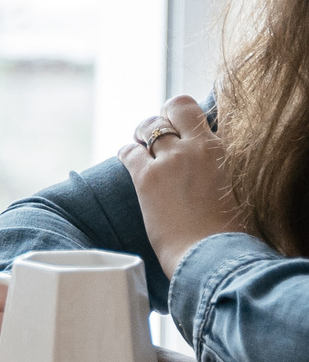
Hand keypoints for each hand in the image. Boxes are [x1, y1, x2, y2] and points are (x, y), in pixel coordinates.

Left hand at [117, 94, 241, 277]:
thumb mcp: (235, 185)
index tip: (177, 125)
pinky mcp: (148, 178)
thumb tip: (209, 166)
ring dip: (142, 134)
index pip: (193, 109)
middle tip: (155, 136)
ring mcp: (171, 160)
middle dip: (161, 119)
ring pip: (148, 126)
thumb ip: (220, 166)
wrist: (214, 253)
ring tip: (142, 148)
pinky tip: (128, 160)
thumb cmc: (229, 229)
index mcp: (221, 148)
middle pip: (172, 108)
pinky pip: (129, 151)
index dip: (180, 113)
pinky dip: (126, 153)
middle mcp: (197, 147)